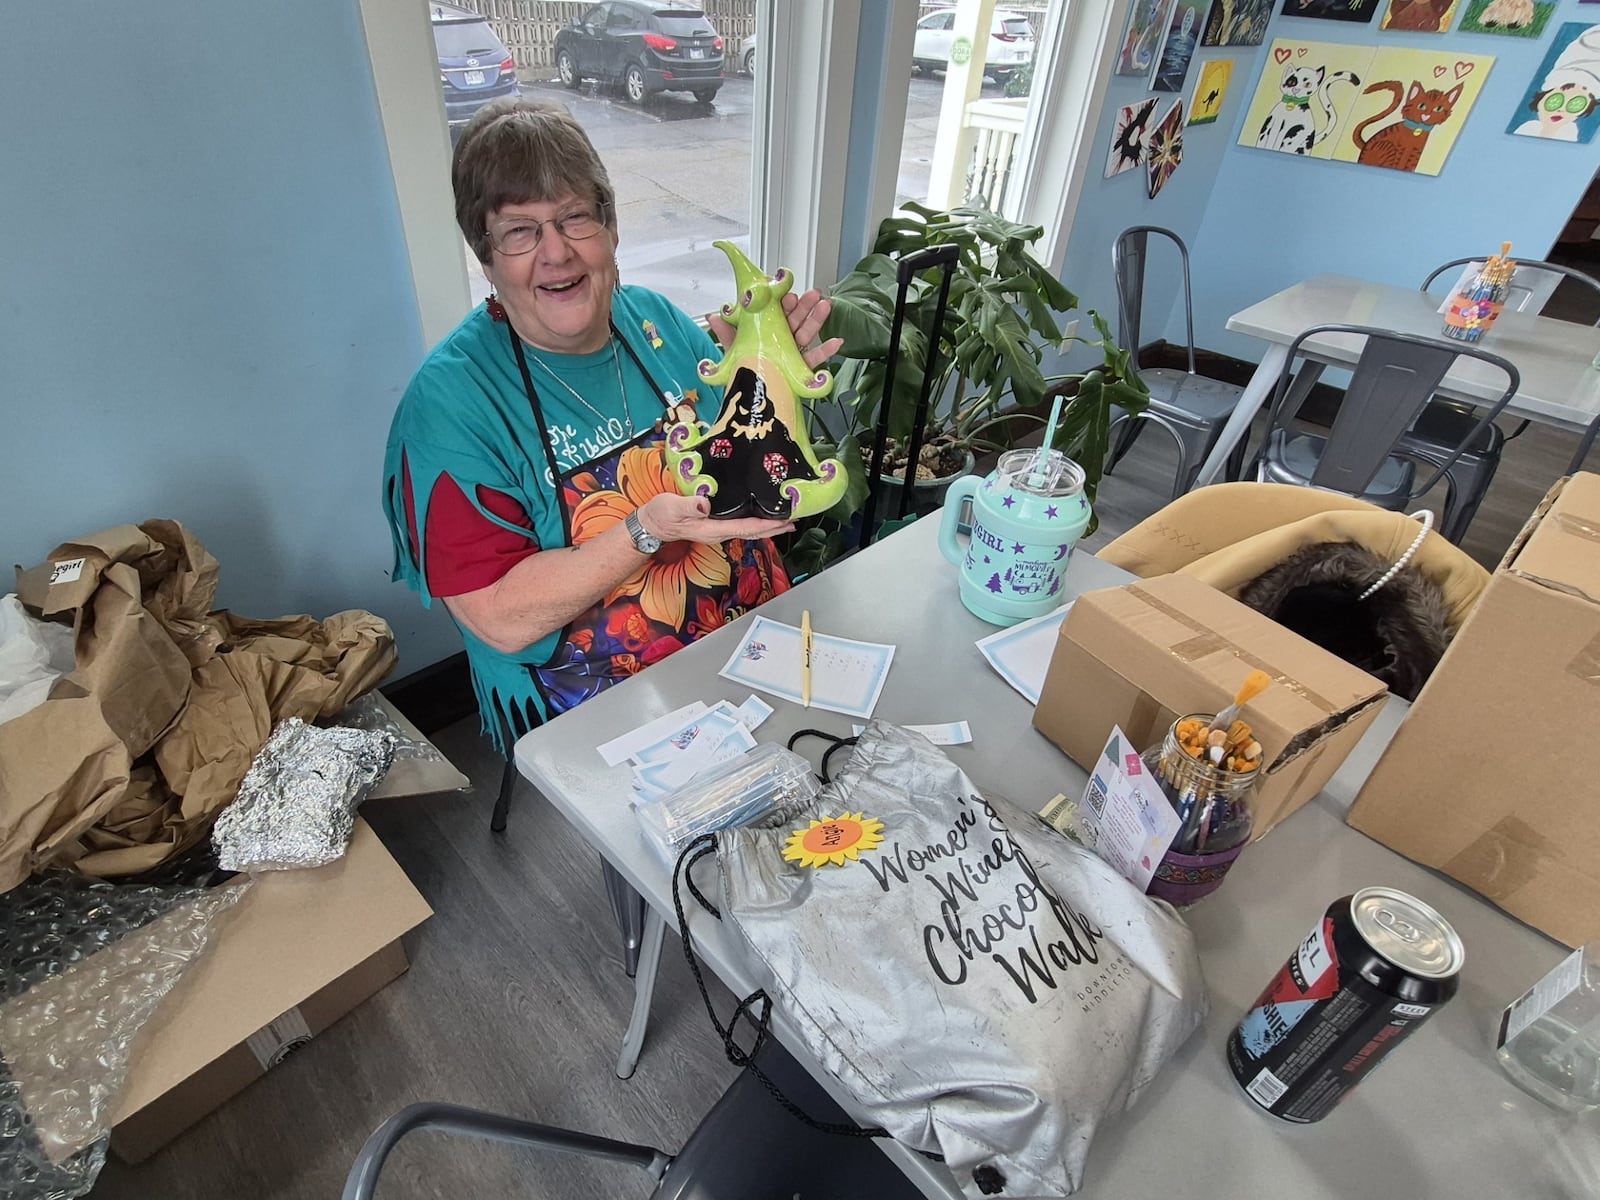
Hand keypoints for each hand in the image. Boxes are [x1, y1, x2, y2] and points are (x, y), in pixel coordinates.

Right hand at [638, 493, 794, 544]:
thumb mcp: (671, 507)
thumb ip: (688, 506)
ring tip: (786, 519)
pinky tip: (763, 517)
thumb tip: (705, 504)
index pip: (747, 528)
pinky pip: (742, 525)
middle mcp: (719, 532)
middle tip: (796, 520)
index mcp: (713, 529)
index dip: (767, 525)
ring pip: (750, 530)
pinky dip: (757, 522)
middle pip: (753, 532)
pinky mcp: (715, 525)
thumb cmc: (660, 514)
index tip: (785, 521)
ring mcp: (718, 530)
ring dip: (769, 526)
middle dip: (775, 527)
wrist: (650, 524)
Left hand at [707, 287, 843, 371]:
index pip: (776, 314)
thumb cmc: (745, 373)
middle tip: (814, 294)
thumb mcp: (735, 352)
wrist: (751, 402)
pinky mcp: (802, 370)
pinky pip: (815, 359)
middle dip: (805, 306)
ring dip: (817, 320)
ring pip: (807, 334)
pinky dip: (827, 351)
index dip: (783, 304)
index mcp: (766, 333)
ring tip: (826, 306)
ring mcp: (793, 354)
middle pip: (795, 320)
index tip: (789, 295)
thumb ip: (727, 334)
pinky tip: (836, 342)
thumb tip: (713, 316)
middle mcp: (781, 341)